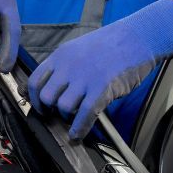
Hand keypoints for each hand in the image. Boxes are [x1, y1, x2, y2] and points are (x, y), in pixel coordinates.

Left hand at [28, 0, 172, 138]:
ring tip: (72, 119)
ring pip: (63, 107)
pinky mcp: (102, 89)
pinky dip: (78, 128)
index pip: (35, 81)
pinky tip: (77, 134)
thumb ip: (66, 66)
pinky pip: (84, 114)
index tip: (40, 107)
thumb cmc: (112, 44)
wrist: (137, 37)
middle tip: (55, 116)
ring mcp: (85, 78)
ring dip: (66, 118)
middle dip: (48, 110)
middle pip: (46, 97)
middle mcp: (69, 66)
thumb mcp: (80, 48)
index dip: (34, 99)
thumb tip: (57, 88)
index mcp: (61, 55)